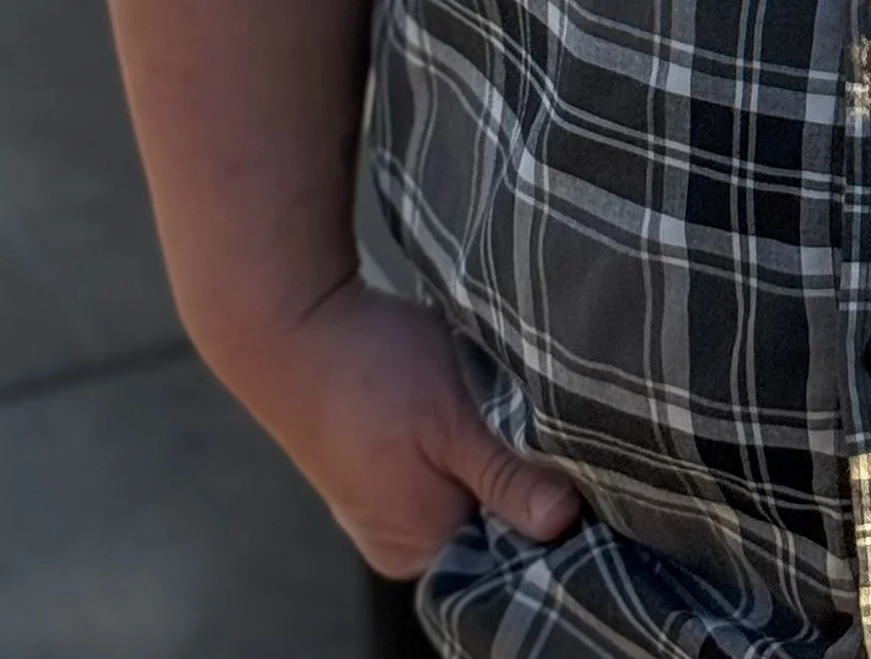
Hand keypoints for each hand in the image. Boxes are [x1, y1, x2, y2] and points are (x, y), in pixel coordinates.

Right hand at [213, 277, 583, 579]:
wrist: (292, 322)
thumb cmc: (369, 373)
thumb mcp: (452, 421)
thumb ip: (507, 475)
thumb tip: (565, 519)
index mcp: (420, 548)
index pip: (513, 543)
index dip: (550, 500)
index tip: (578, 456)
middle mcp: (402, 538)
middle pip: (493, 514)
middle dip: (522, 468)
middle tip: (534, 413)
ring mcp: (385, 501)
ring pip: (470, 480)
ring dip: (491, 442)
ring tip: (493, 398)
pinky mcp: (380, 462)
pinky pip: (442, 458)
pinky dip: (462, 428)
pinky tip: (464, 391)